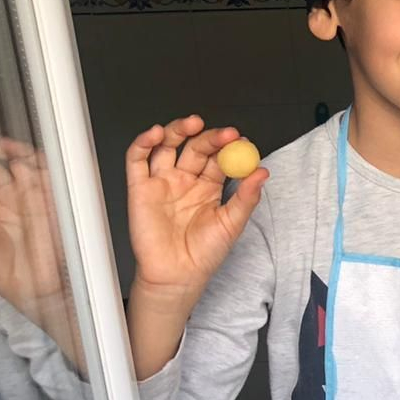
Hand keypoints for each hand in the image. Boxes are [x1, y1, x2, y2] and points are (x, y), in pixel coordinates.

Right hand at [126, 115, 266, 302]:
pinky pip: (137, 159)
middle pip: (195, 148)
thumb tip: (262, 172)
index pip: (218, 158)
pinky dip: (143, 143)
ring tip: (193, 123)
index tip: (241, 140)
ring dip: (178, 130)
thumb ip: (246, 197)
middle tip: (225, 134)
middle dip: (210, 137)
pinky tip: (156, 134)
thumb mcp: (232, 224)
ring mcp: (162, 182)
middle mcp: (185, 180)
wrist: (177, 276)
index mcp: (208, 187)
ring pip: (167, 146)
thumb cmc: (203, 255)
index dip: (228, 147)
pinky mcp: (140, 188)